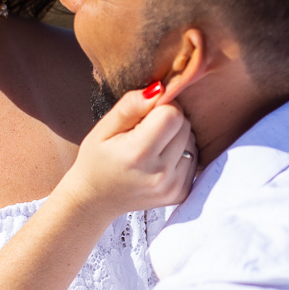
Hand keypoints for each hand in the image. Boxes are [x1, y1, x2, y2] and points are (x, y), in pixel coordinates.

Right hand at [59, 86, 196, 220]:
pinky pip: (194, 158)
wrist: (95, 200)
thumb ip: (131, 105)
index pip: (173, 114)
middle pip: (185, 126)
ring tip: (151, 146)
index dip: (161, 107)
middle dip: (169, 120)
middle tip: (145, 131)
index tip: (144, 115)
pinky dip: (180, 153)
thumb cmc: (96, 160)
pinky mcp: (181, 193)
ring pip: (192, 141)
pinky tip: (159, 159)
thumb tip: (160, 89)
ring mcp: (173, 187)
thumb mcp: (103, 128)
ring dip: (176, 137)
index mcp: (138, 155)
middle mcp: (160, 174)